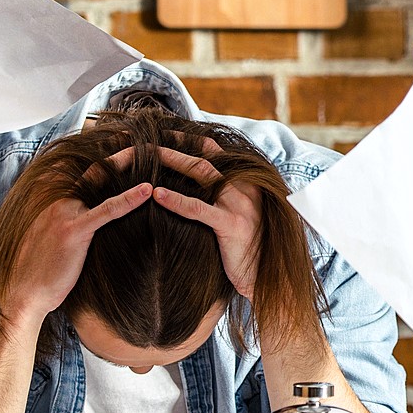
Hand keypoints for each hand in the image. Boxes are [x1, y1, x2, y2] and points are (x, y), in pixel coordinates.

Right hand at [4, 149, 153, 331]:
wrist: (22, 293)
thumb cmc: (39, 271)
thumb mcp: (50, 239)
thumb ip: (68, 222)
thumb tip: (89, 219)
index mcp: (53, 200)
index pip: (81, 170)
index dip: (103, 157)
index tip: (123, 146)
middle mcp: (58, 200)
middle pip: (93, 169)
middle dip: (118, 154)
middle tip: (142, 143)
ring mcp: (64, 213)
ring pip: (101, 182)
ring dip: (126, 167)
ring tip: (151, 156)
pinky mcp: (74, 231)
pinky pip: (106, 210)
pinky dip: (128, 198)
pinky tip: (146, 191)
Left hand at [150, 139, 263, 300]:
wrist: (268, 278)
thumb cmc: (249, 250)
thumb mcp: (240, 217)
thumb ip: (222, 199)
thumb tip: (193, 188)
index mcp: (246, 182)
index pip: (215, 151)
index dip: (189, 140)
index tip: (164, 134)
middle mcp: (245, 187)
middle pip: (204, 158)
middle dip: (173, 148)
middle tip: (146, 143)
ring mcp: (240, 205)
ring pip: (202, 173)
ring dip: (172, 162)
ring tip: (145, 158)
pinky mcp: (232, 225)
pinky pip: (199, 208)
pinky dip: (176, 200)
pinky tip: (157, 195)